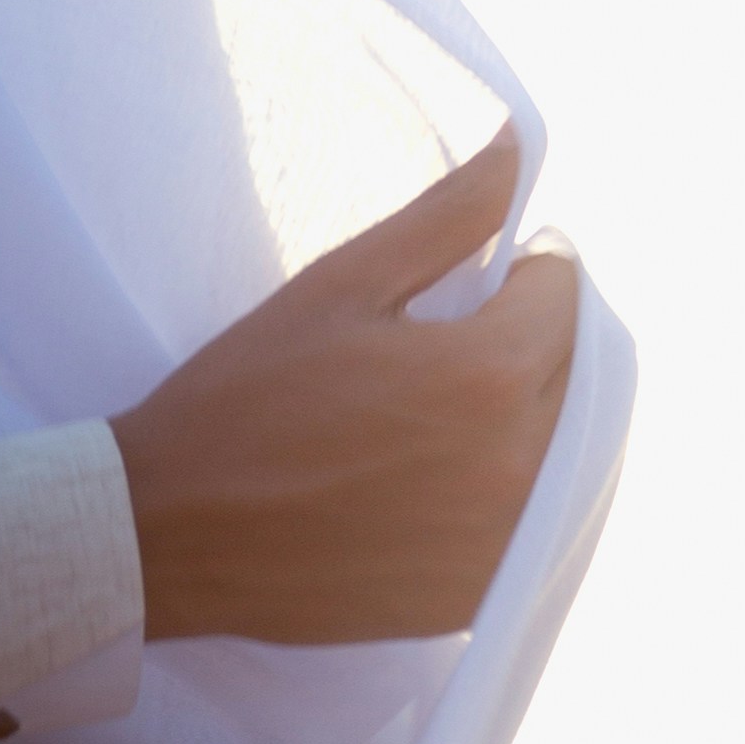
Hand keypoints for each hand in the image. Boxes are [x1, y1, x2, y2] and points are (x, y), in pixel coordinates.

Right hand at [116, 124, 578, 644]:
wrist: (168, 534)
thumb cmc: (243, 398)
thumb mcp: (339, 286)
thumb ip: (446, 217)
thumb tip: (520, 149)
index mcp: (490, 375)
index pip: (564, 295)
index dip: (512, 278)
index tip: (454, 293)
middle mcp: (520, 465)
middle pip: (576, 375)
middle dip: (527, 346)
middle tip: (440, 351)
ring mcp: (502, 542)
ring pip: (563, 453)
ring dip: (522, 422)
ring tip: (431, 419)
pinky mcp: (477, 595)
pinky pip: (526, 524)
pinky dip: (496, 496)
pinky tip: (422, 486)